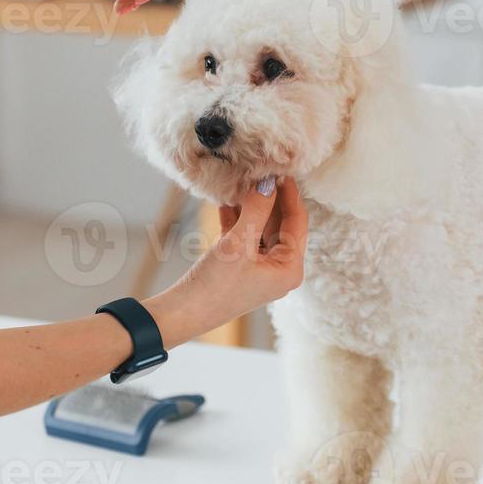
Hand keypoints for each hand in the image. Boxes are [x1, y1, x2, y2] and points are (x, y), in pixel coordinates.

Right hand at [146, 178, 307, 344]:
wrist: (184, 312)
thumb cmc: (216, 285)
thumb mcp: (238, 243)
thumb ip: (256, 210)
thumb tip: (268, 183)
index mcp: (289, 269)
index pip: (298, 223)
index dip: (289, 195)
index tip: (280, 171)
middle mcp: (280, 270)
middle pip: (280, 225)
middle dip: (268, 199)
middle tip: (258, 173)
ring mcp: (261, 269)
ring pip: (261, 228)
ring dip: (250, 207)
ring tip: (241, 182)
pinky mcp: (241, 268)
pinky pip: (245, 237)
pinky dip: (237, 220)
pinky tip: (226, 201)